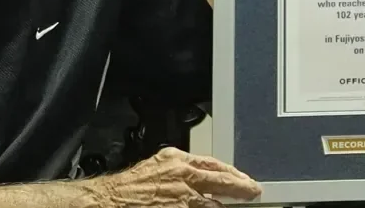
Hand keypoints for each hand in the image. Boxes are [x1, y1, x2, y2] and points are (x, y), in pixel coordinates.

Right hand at [89, 147, 261, 206]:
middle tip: (254, 191)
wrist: (110, 200)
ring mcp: (183, 198)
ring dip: (224, 206)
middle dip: (241, 187)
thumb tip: (199, 176)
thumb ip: (179, 170)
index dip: (233, 172)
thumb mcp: (157, 166)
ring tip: (234, 206)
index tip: (244, 179)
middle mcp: (183, 176)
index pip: (213, 163)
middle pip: (222, 180)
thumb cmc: (130, 186)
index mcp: (177, 160)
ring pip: (214, 203)